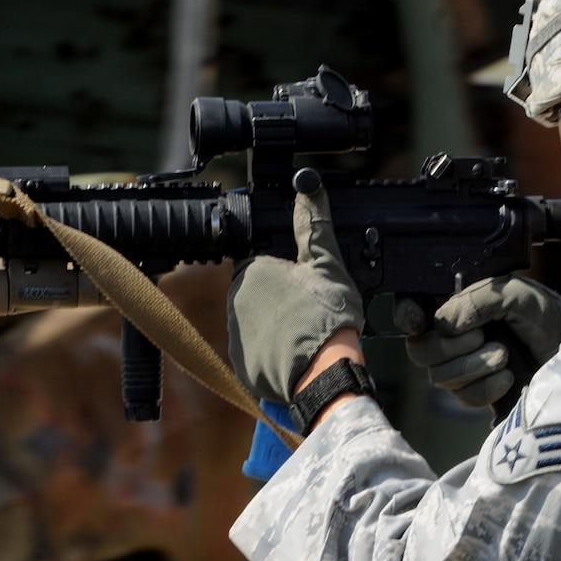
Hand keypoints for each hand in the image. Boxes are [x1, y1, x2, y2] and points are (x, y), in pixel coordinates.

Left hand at [228, 189, 365, 403]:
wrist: (324, 373)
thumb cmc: (326, 316)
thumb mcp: (326, 264)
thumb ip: (314, 226)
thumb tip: (307, 188)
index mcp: (250, 271)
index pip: (263, 261)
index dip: (287, 271)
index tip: (305, 283)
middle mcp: (234, 302)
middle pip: (259, 291)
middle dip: (280, 296)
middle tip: (309, 308)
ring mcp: (236, 336)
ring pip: (258, 322)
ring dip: (277, 323)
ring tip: (306, 330)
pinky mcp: (243, 366)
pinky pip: (258, 352)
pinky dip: (274, 351)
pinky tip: (297, 351)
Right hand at [399, 276, 560, 409]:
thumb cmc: (544, 315)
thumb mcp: (515, 294)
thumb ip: (478, 301)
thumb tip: (443, 324)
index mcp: (456, 306)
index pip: (412, 308)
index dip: (405, 315)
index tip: (417, 324)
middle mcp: (451, 337)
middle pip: (419, 351)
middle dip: (448, 348)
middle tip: (482, 338)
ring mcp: (460, 367)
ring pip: (439, 377)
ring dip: (473, 367)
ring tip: (504, 356)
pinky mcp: (476, 393)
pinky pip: (464, 397)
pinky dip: (486, 388)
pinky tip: (507, 378)